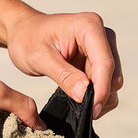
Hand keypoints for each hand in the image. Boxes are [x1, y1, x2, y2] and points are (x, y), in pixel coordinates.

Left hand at [5, 10, 122, 118]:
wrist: (24, 32)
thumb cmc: (28, 39)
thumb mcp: (40, 58)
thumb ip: (64, 76)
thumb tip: (86, 95)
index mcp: (90, 27)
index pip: (105, 63)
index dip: (101, 90)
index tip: (91, 111)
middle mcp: (102, 35)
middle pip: (113, 75)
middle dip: (99, 95)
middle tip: (78, 109)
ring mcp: (103, 47)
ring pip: (113, 82)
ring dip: (98, 97)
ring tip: (74, 101)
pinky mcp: (100, 59)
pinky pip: (106, 84)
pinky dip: (95, 95)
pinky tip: (77, 96)